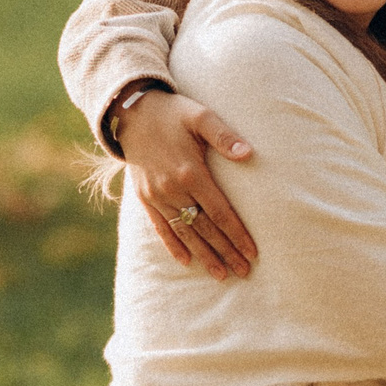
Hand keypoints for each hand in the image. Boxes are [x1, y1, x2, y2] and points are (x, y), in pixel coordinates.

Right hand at [117, 89, 258, 278]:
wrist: (132, 111)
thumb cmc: (174, 112)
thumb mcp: (201, 115)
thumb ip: (224, 135)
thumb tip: (248, 153)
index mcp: (190, 172)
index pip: (219, 212)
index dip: (237, 234)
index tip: (252, 252)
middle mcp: (172, 189)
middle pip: (204, 228)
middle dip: (225, 251)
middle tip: (244, 271)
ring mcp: (156, 196)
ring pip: (184, 233)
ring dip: (203, 255)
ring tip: (221, 274)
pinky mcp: (144, 198)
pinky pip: (160, 227)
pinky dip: (173, 246)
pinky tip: (187, 261)